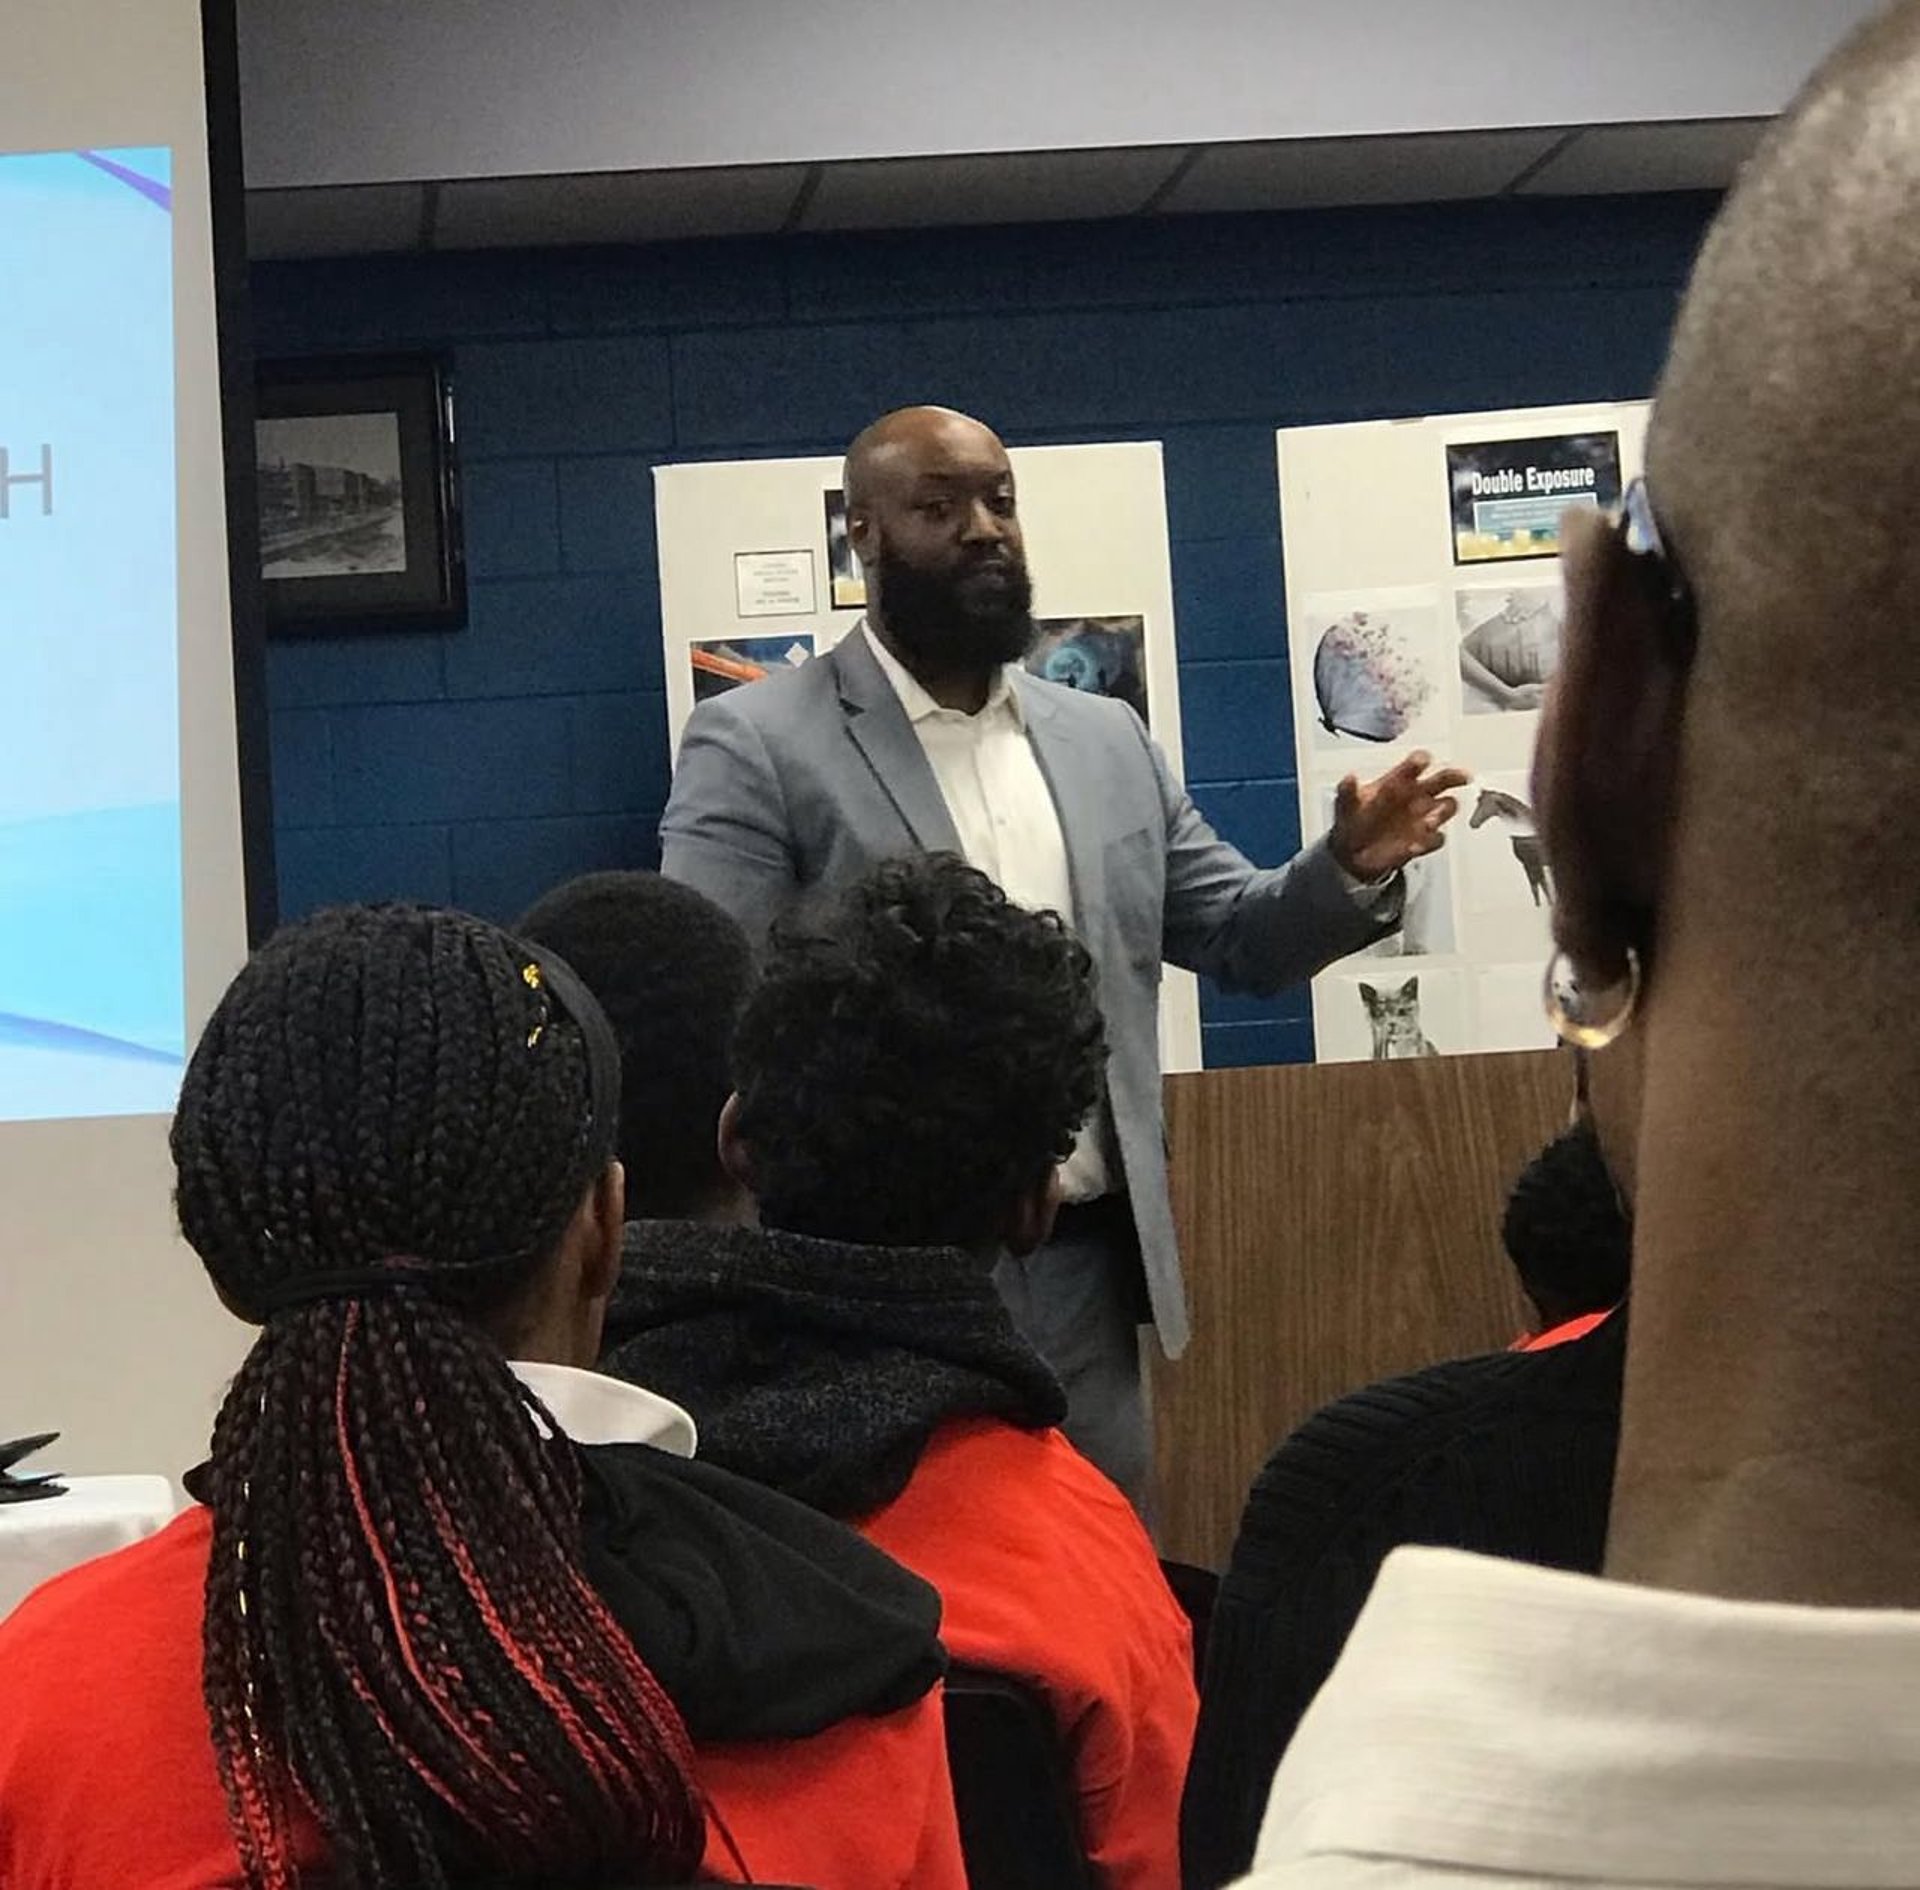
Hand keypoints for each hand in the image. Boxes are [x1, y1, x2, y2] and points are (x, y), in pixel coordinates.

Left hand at [1330, 751, 1469, 881]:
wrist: (1353, 852)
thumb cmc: (1355, 820)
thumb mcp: (1345, 805)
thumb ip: (1347, 792)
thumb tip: (1349, 778)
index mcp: (1399, 781)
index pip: (1416, 763)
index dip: (1421, 760)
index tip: (1422, 762)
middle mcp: (1416, 796)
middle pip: (1444, 780)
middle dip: (1454, 776)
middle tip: (1462, 777)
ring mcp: (1423, 817)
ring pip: (1447, 806)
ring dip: (1442, 812)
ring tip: (1427, 822)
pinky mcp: (1423, 840)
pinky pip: (1436, 838)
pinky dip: (1429, 841)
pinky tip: (1415, 845)